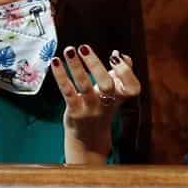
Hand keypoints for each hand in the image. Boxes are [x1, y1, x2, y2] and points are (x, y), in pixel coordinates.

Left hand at [56, 45, 141, 165]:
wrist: (89, 139)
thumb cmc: (102, 109)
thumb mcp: (115, 94)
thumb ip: (121, 75)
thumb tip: (121, 55)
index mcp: (120, 98)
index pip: (132, 87)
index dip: (126, 72)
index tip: (115, 56)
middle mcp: (107, 104)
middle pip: (107, 84)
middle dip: (96, 65)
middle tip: (84, 48)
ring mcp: (90, 109)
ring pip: (85, 86)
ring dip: (76, 67)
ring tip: (69, 50)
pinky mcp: (75, 112)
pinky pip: (68, 92)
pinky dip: (61, 76)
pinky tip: (55, 62)